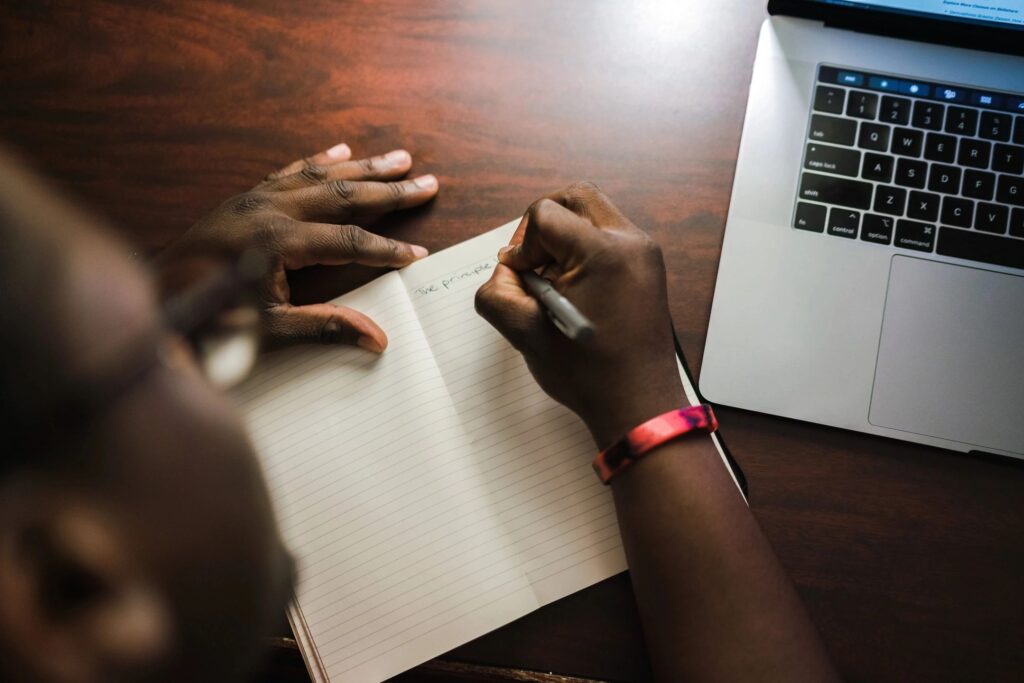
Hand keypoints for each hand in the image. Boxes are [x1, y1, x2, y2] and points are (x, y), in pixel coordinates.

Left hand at [157, 143, 438, 351]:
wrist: (156, 298)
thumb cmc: (209, 320)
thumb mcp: (270, 330)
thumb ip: (326, 328)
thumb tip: (378, 340)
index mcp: (279, 242)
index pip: (349, 242)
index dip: (387, 250)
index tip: (418, 255)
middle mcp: (271, 210)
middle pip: (344, 195)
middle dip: (390, 191)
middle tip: (429, 183)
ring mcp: (256, 199)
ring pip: (322, 175)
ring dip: (365, 166)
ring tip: (402, 158)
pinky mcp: (245, 198)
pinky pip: (290, 170)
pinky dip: (319, 159)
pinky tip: (342, 150)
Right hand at [475, 182, 684, 447]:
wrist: (639, 405)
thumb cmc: (589, 374)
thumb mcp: (524, 333)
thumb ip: (497, 291)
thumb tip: (510, 267)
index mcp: (604, 252)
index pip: (545, 213)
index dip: (523, 244)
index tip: (525, 279)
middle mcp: (631, 242)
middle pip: (575, 197)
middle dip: (543, 224)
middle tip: (532, 262)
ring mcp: (645, 253)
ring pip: (593, 215)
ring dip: (564, 238)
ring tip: (553, 281)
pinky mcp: (648, 267)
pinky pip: (608, 238)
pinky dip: (583, 252)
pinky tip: (574, 291)